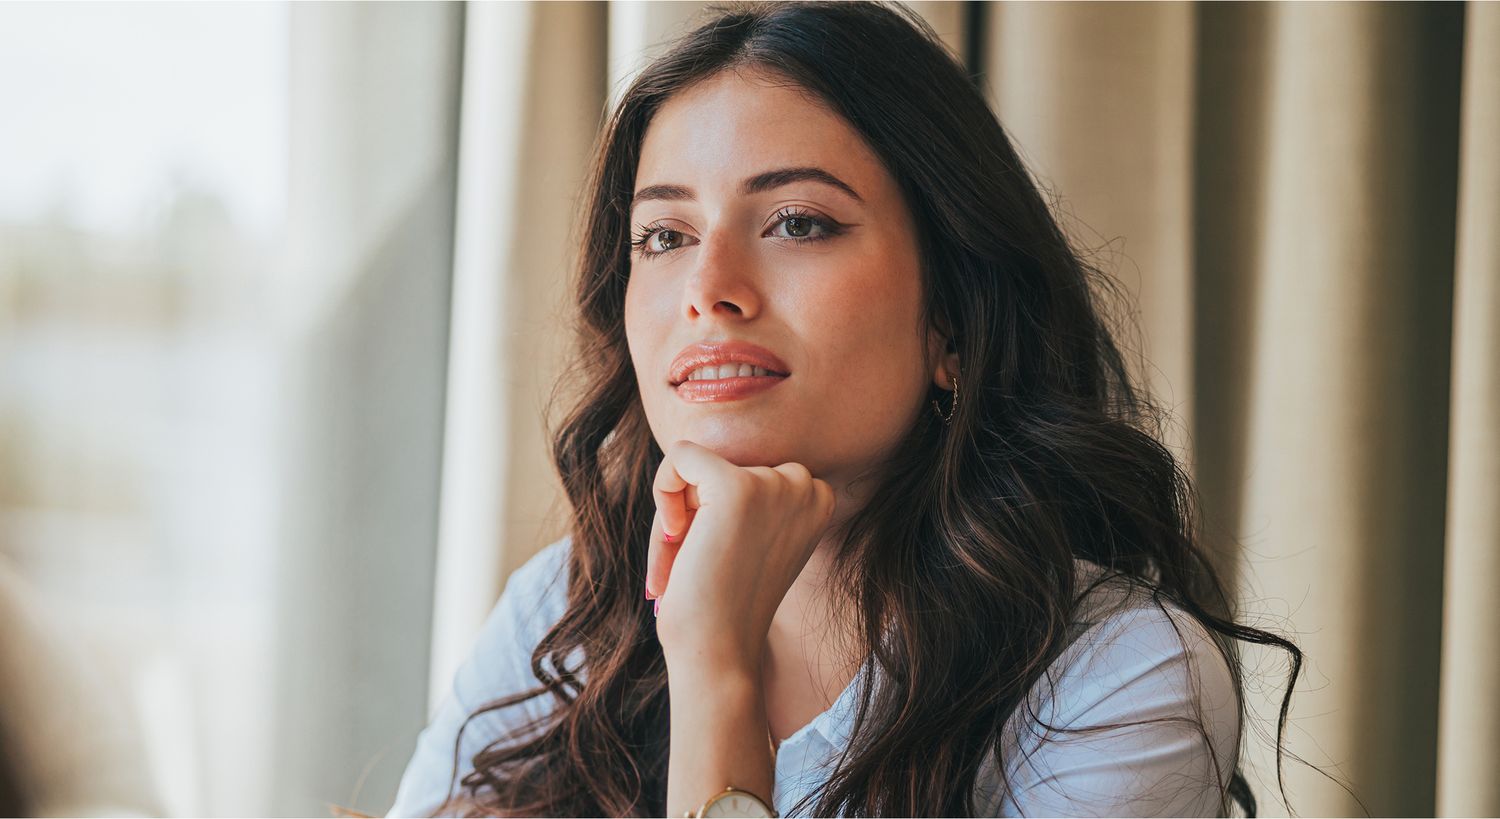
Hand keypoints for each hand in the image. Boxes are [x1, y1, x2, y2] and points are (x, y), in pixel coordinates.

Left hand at [645, 439, 836, 673]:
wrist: (718, 653)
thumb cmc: (724, 606)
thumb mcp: (753, 540)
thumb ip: (751, 498)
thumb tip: (698, 449)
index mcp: (820, 499)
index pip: (750, 468)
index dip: (721, 511)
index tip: (718, 556)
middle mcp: (806, 486)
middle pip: (723, 463)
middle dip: (696, 509)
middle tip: (691, 562)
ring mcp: (773, 484)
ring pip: (698, 466)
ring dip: (679, 511)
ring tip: (681, 561)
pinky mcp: (735, 486)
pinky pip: (681, 455)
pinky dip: (663, 490)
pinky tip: (674, 537)